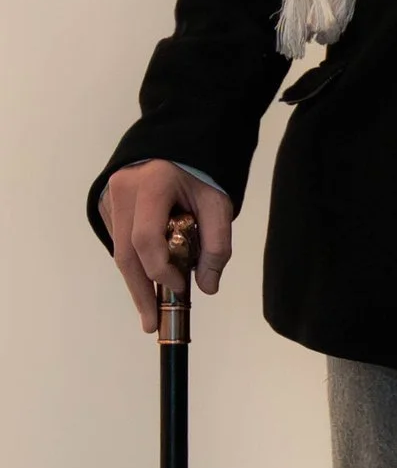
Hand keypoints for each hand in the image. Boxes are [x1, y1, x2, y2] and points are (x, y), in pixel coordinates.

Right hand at [103, 161, 233, 329]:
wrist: (180, 143)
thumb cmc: (201, 173)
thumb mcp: (218, 204)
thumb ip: (217, 245)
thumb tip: (206, 287)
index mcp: (152, 184)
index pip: (146, 239)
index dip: (162, 270)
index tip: (181, 288)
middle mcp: (123, 189)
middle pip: (126, 253)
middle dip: (140, 292)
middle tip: (152, 324)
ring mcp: (110, 196)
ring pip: (119, 251)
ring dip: (136, 281)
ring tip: (150, 311)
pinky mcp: (106, 204)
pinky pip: (118, 241)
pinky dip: (134, 262)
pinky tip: (149, 277)